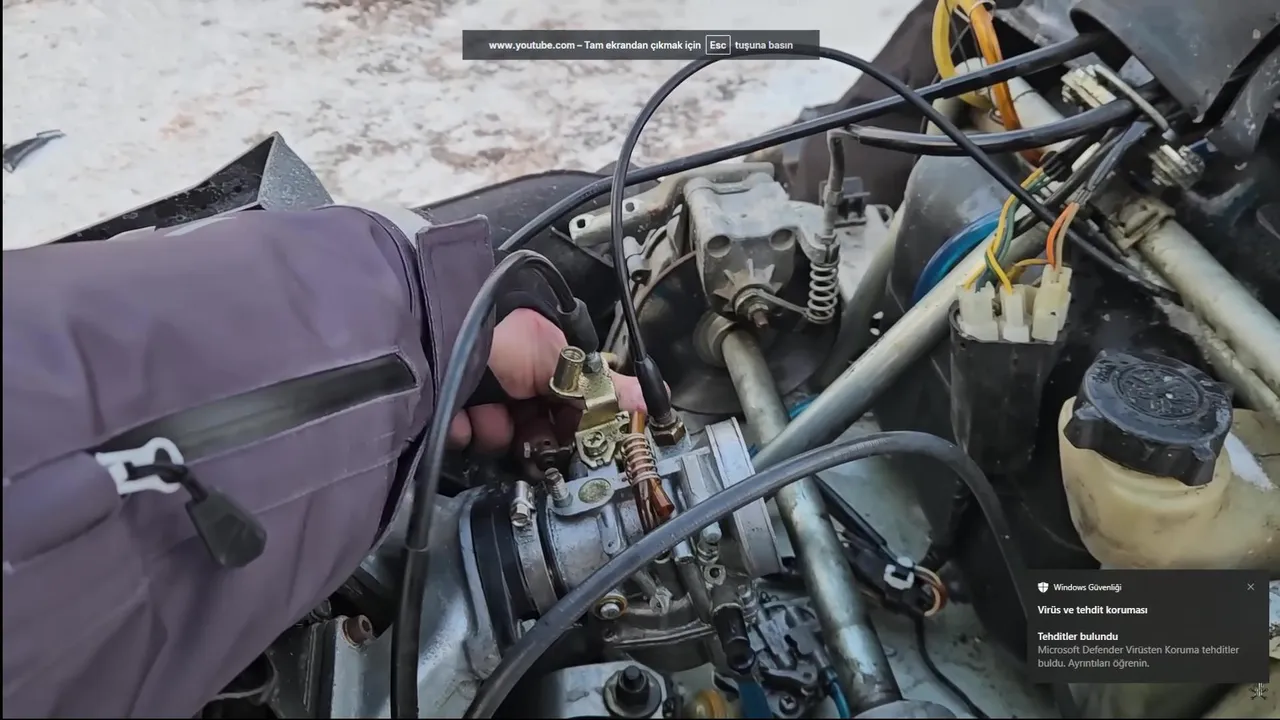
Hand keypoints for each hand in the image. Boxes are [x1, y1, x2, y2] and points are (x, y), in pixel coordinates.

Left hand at [447, 308, 646, 450]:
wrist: (436, 342)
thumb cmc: (501, 334)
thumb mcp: (562, 360)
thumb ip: (603, 386)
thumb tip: (648, 400)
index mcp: (542, 359)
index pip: (570, 400)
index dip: (577, 421)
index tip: (583, 437)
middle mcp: (511, 375)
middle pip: (538, 424)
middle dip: (540, 434)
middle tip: (540, 437)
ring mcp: (479, 395)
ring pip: (506, 437)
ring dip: (502, 433)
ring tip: (492, 417)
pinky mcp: (449, 415)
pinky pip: (470, 439)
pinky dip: (469, 432)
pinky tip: (465, 416)